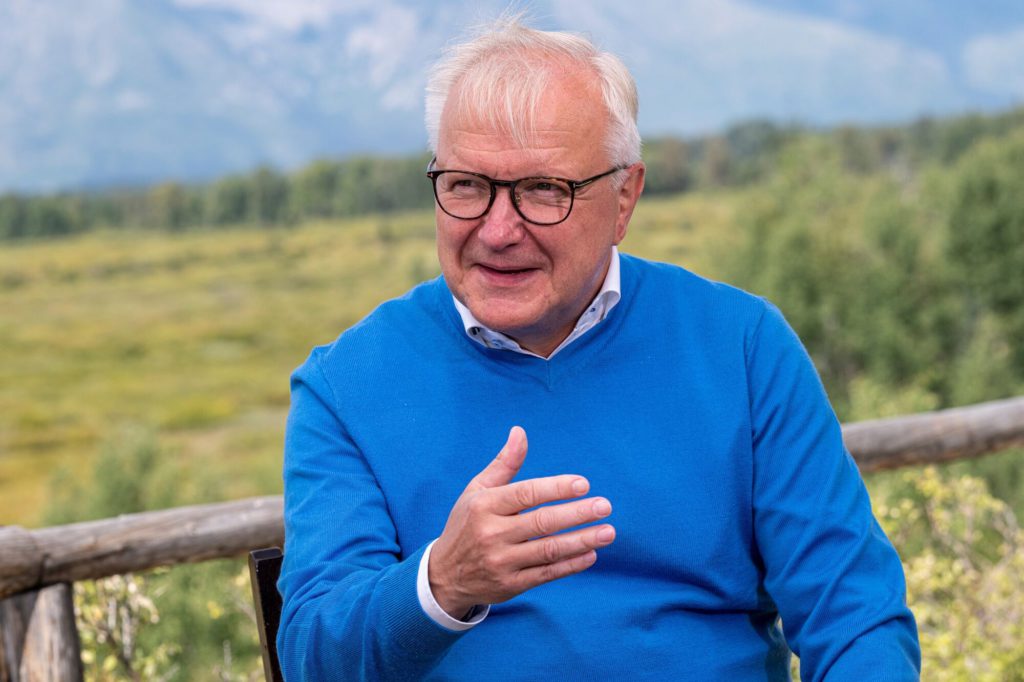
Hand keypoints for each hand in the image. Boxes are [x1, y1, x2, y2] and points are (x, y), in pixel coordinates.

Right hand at [428, 426, 614, 617]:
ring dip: (582, 540)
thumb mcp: (477, 491)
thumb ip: (504, 464)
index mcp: (484, 506)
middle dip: (577, 514)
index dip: (556, 488)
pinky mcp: (510, 585)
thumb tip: (520, 432)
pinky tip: (591, 554)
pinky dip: (571, 565)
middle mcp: (492, 534)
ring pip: (549, 550)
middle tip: (605, 506)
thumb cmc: (467, 524)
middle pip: (542, 522)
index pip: (526, 494)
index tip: (584, 484)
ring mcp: (502, 562)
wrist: (444, 575)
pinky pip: (546, 574)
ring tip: (608, 532)